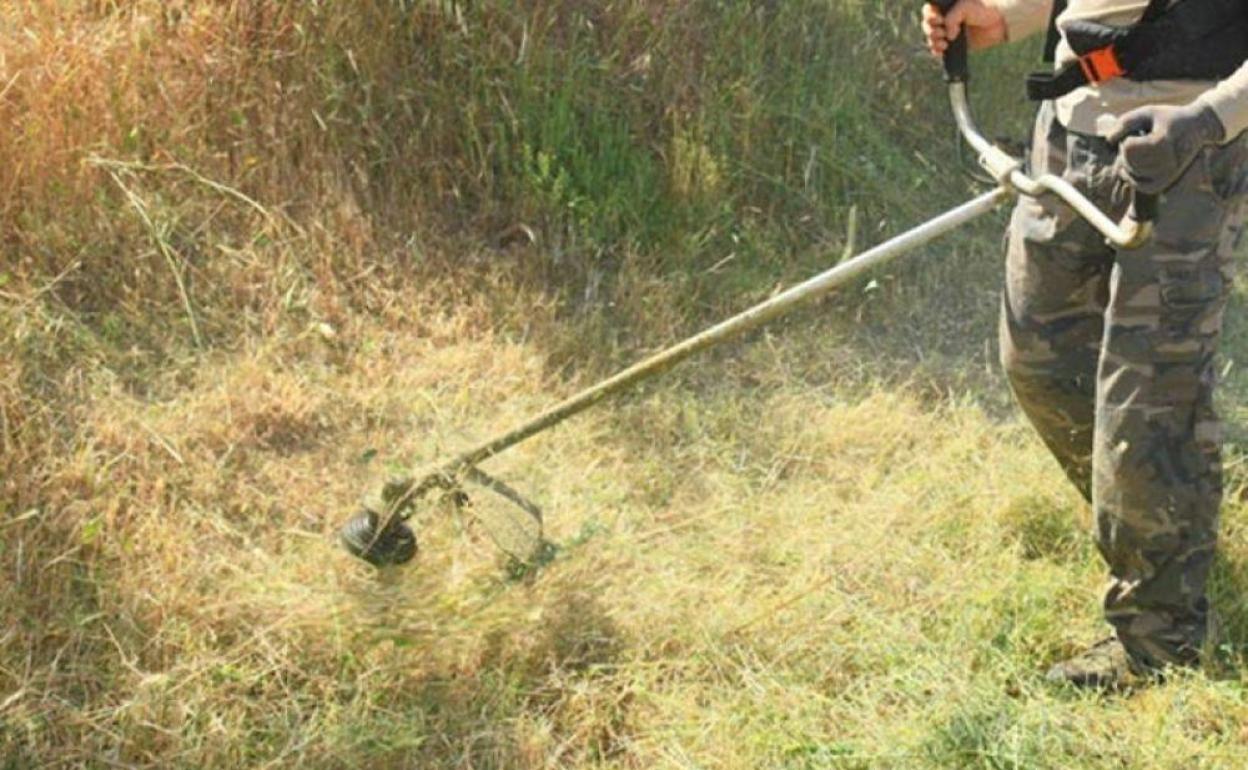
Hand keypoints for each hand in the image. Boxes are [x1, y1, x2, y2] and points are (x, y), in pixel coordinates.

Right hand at [921, 0, 1007, 56]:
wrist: (999, 22)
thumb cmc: (983, 9)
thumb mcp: (965, 7)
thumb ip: (952, 18)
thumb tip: (947, 36)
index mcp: (946, 7)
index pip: (928, 11)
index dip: (930, 16)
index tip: (939, 20)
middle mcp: (944, 19)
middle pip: (927, 26)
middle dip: (931, 31)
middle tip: (943, 33)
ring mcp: (948, 32)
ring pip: (931, 38)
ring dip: (933, 41)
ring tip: (944, 43)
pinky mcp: (953, 45)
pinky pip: (938, 50)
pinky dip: (936, 51)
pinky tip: (941, 50)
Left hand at [1108, 102, 1226, 193]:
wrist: (1199, 126)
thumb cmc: (1169, 118)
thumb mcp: (1147, 112)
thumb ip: (1125, 123)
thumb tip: (1108, 140)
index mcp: (1162, 141)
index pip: (1128, 148)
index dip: (1126, 140)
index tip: (1136, 133)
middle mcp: (1168, 160)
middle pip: (1129, 162)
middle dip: (1125, 152)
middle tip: (1136, 142)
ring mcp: (1169, 173)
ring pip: (1133, 175)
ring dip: (1128, 164)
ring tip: (1139, 152)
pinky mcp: (1168, 181)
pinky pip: (1142, 186)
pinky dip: (1133, 178)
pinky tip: (1133, 167)